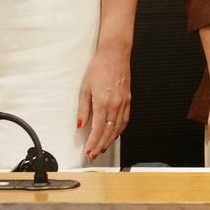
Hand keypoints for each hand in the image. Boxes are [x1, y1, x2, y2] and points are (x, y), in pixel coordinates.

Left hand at [76, 41, 131, 161]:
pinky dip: (119, 130)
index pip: (98, 129)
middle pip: (109, 132)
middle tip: (94, 154)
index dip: (93, 142)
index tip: (88, 150)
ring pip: (118, 128)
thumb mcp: (85, 88)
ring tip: (102, 148)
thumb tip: (81, 125)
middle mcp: (115, 105)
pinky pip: (124, 120)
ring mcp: (124, 103)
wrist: (115, 55)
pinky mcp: (128, 100)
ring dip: (110, 140)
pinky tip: (114, 135)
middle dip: (101, 145)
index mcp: (103, 102)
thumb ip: (83, 109)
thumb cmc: (99, 68)